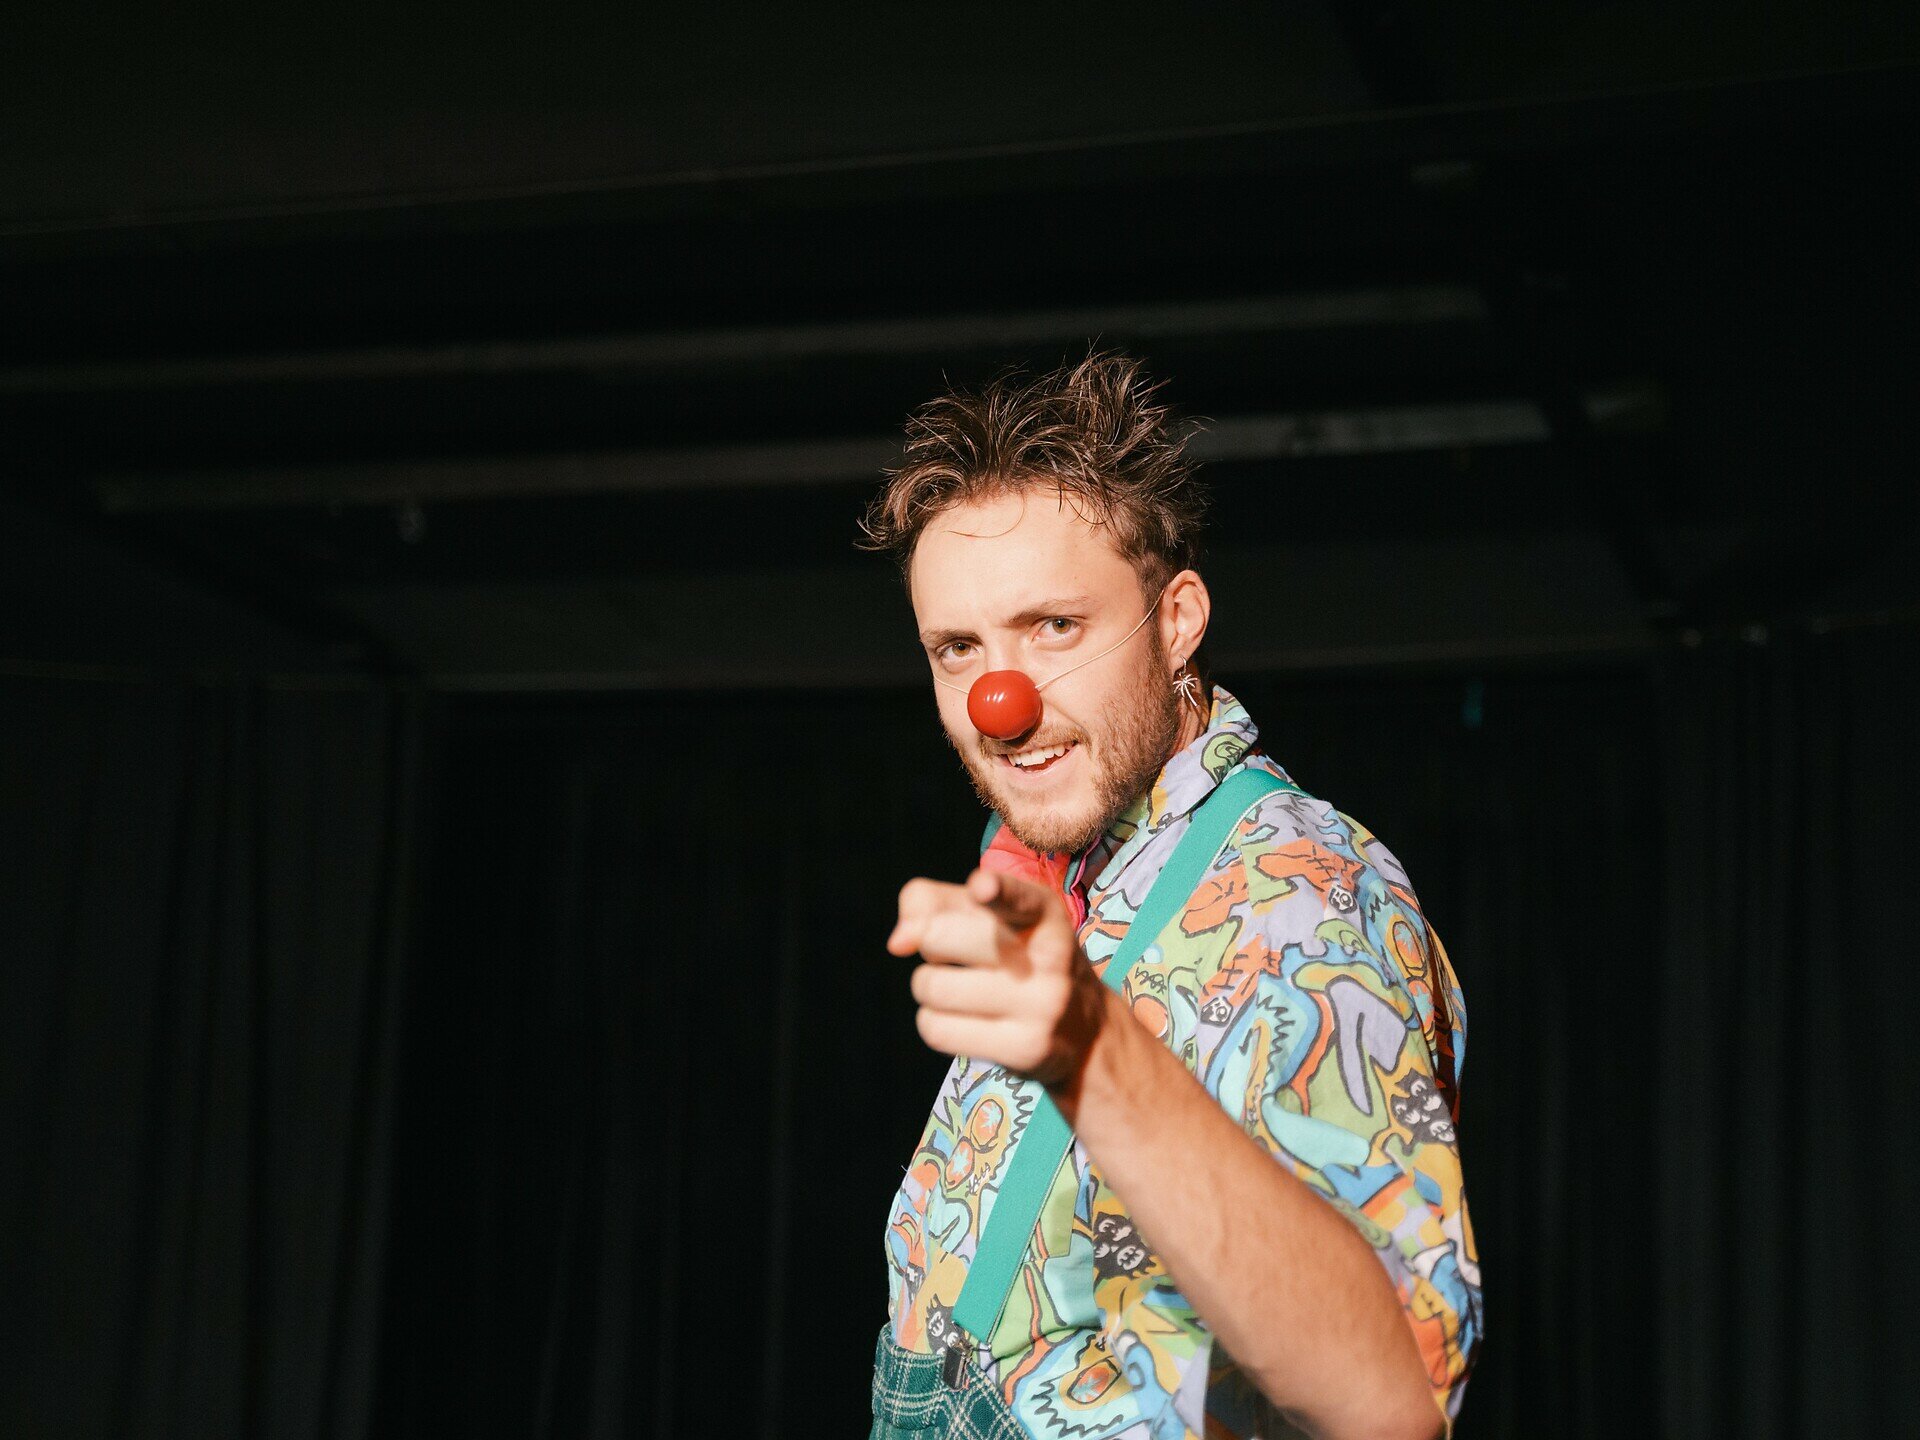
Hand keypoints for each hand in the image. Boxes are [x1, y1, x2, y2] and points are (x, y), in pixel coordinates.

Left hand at [887, 868, 1109, 1089]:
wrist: (1085, 1031)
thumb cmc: (1021, 958)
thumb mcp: (991, 917)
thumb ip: (934, 904)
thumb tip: (897, 943)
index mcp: (1044, 912)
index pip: (1016, 897)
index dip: (995, 891)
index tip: (981, 888)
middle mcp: (1050, 956)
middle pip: (938, 936)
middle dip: (929, 946)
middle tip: (954, 956)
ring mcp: (1041, 1005)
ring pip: (931, 986)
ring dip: (929, 987)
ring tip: (959, 990)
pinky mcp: (1026, 1048)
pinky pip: (937, 1029)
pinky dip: (934, 1022)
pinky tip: (964, 1020)